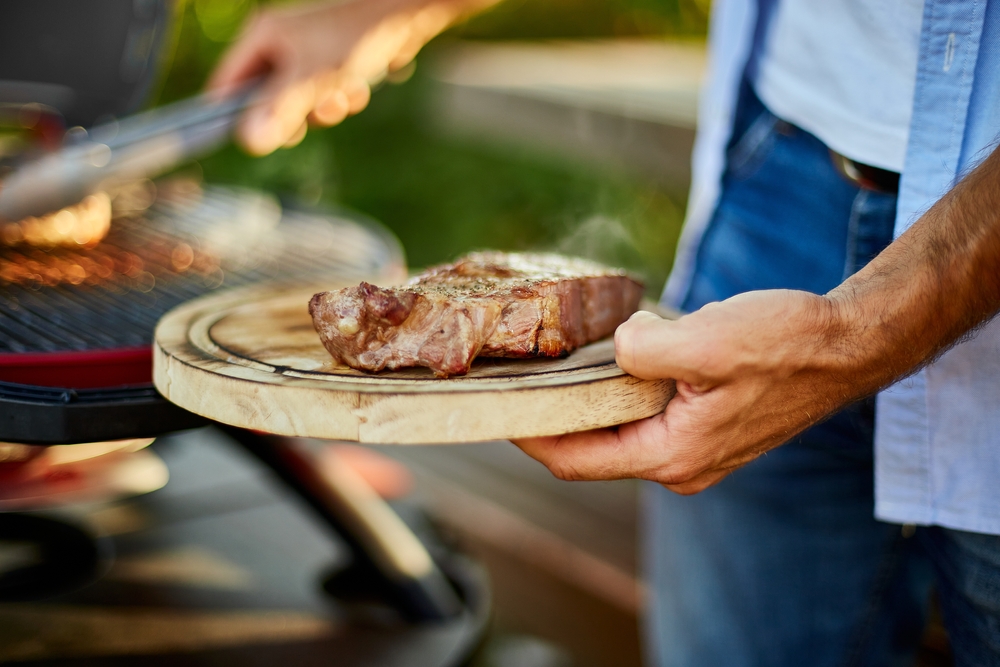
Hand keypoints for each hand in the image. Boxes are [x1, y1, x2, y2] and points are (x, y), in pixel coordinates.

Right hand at [207, 0, 458, 154]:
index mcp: (260, 37)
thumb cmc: (355, 38)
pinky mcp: (327, 64)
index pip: (226, 85)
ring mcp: (302, 55)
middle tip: (313, 113)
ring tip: (342, 96)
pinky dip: (340, 100)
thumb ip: (280, 110)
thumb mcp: (313, 80)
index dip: (231, 116)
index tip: (248, 142)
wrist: (402, 18)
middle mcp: (276, 44)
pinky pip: (322, 97)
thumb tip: (248, 142)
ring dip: (324, 110)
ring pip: (299, 104)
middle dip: (294, 115)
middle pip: (264, 102)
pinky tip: (358, 88)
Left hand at [515, 291, 856, 493]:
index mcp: (672, 456)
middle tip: (515, 378)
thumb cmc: (787, 346)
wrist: (846, 346)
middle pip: (593, 449)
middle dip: (552, 417)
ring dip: (589, 399)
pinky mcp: (705, 425)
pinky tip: (610, 355)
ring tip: (552, 364)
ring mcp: (694, 448)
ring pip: (620, 428)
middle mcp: (679, 463)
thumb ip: (644, 351)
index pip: (576, 461)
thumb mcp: (708, 341)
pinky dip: (622, 389)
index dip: (530, 437)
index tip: (495, 409)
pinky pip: (646, 413)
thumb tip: (618, 345)